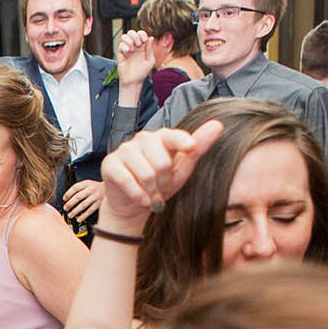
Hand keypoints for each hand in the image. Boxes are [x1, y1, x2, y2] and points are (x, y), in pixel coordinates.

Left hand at [62, 180, 105, 220]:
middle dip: (70, 203)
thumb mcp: (88, 183)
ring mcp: (95, 197)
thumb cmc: (96, 187)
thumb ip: (79, 188)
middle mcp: (91, 189)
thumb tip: (68, 197)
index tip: (64, 199)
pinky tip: (79, 219)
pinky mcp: (99, 204)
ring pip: (83, 205)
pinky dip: (84, 216)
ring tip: (70, 215)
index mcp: (87, 183)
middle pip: (78, 197)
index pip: (75, 188)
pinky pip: (90, 210)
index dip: (68, 193)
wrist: (110, 188)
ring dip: (75, 211)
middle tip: (65, 208)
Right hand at [99, 121, 224, 223]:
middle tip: (163, 190)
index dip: (182, 141)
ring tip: (152, 196)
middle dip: (165, 183)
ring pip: (146, 174)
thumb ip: (198, 148)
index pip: (172, 136)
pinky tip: (141, 199)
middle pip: (161, 162)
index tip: (191, 147)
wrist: (135, 204)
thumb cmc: (161, 184)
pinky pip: (127, 180)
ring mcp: (124, 150)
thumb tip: (217, 125)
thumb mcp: (182, 170)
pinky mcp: (109, 164)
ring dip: (152, 192)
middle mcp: (142, 139)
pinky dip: (138, 195)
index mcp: (161, 138)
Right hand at [115, 30, 154, 87]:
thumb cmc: (142, 72)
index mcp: (142, 46)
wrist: (133, 81)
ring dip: (129, 40)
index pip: (141, 34)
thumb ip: (150, 49)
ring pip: (124, 36)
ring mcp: (127, 50)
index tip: (144, 40)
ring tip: (133, 49)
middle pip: (132, 32)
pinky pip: (120, 45)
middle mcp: (134, 46)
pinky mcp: (120, 54)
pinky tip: (128, 54)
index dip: (142, 34)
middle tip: (138, 45)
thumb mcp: (150, 61)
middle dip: (135, 36)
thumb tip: (150, 38)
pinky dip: (125, 47)